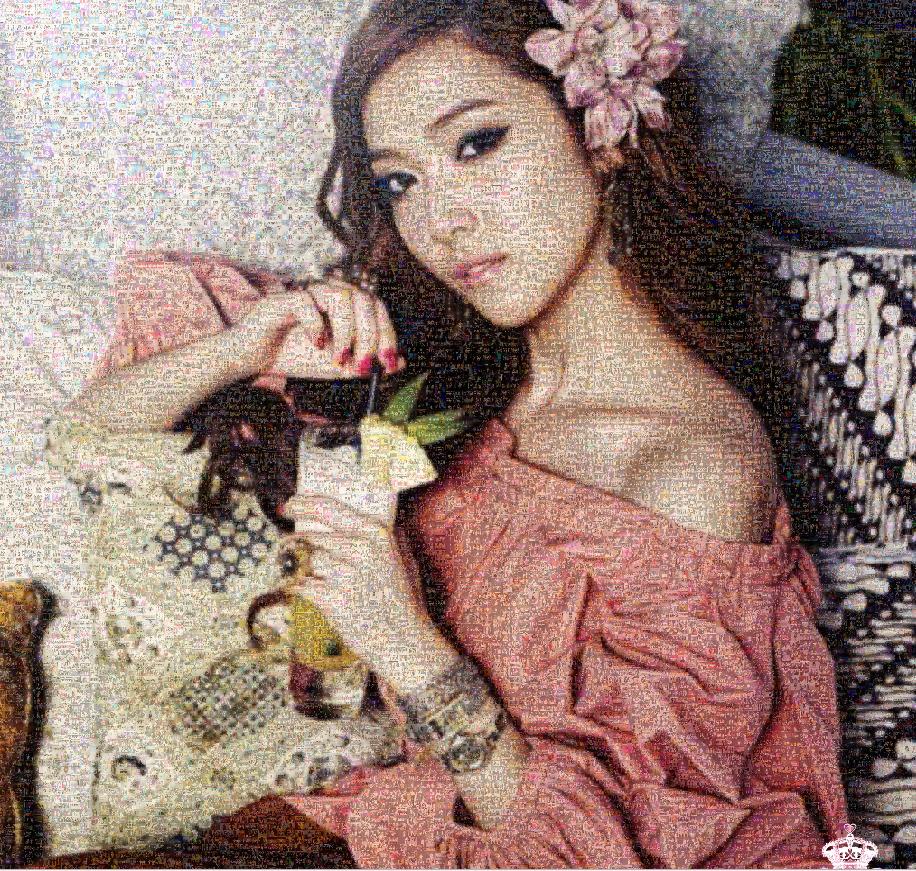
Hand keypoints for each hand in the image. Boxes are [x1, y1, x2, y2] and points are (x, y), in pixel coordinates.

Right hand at [228, 272, 405, 381]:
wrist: (254, 360)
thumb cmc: (296, 356)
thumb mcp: (338, 366)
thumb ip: (367, 363)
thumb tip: (400, 362)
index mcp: (346, 306)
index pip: (377, 309)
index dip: (387, 335)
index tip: (388, 365)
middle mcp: (330, 293)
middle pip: (364, 299)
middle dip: (370, 336)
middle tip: (364, 366)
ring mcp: (307, 293)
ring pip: (341, 296)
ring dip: (346, 331)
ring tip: (338, 359)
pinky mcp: (283, 299)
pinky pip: (306, 302)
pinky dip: (316, 325)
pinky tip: (316, 345)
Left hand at [278, 494, 436, 683]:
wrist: (404, 643)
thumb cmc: (403, 602)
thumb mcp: (402, 559)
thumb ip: (383, 536)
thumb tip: (356, 517)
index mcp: (377, 534)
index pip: (329, 508)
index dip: (303, 504)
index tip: (289, 505)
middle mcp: (361, 550)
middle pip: (311, 537)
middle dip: (299, 546)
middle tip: (295, 551)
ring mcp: (346, 575)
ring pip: (307, 563)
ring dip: (306, 572)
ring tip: (324, 584)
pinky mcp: (333, 600)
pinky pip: (302, 587)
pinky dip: (301, 591)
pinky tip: (316, 597)